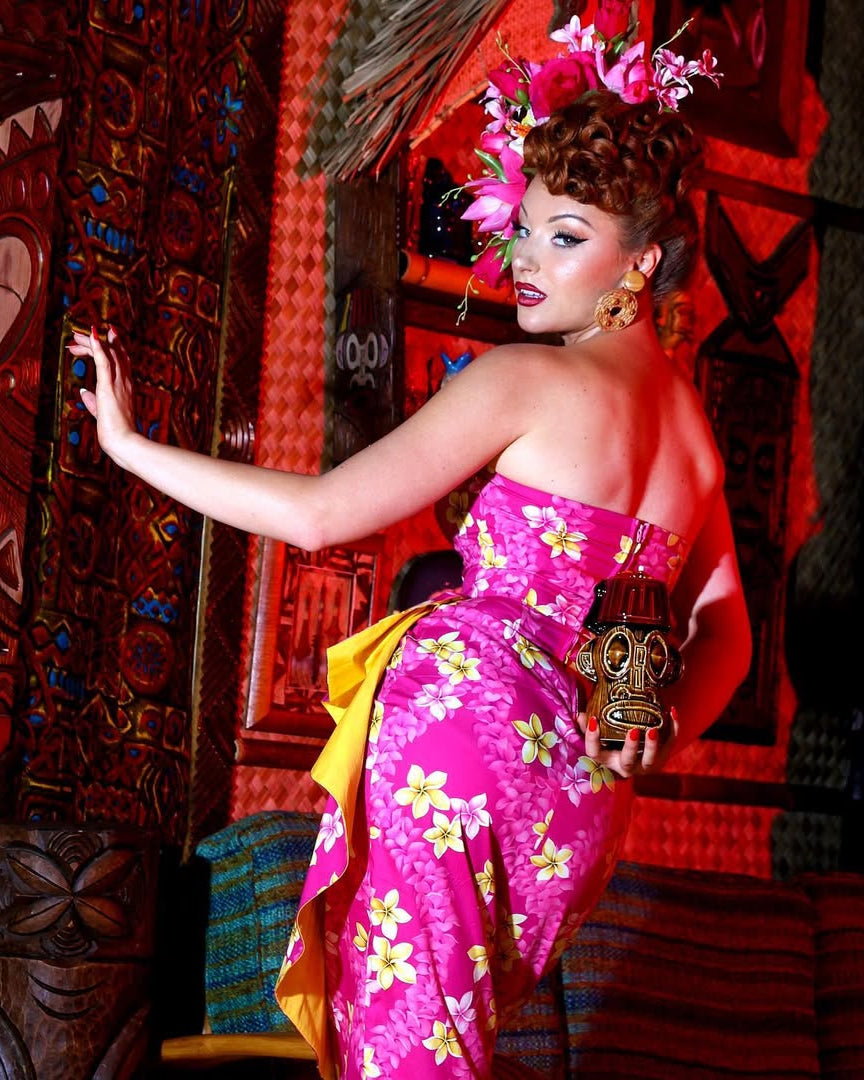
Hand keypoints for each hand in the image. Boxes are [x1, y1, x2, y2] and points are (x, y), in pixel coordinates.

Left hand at [68, 326, 137, 464]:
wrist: (123, 442)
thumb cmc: (116, 432)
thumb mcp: (101, 413)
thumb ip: (93, 401)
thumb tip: (83, 392)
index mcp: (125, 387)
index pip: (120, 360)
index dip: (109, 347)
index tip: (97, 337)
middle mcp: (125, 381)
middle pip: (114, 353)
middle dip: (97, 341)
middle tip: (79, 335)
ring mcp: (119, 383)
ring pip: (108, 354)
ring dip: (92, 341)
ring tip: (78, 334)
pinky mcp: (108, 387)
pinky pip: (104, 362)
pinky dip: (97, 347)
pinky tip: (91, 335)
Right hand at [577, 706, 678, 777]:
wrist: (639, 755)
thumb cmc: (614, 742)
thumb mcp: (600, 737)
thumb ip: (588, 727)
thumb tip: (580, 716)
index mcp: (607, 759)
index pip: (595, 753)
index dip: (592, 739)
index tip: (593, 721)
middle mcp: (626, 766)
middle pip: (628, 762)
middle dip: (631, 748)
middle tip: (634, 731)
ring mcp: (646, 764)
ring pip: (651, 760)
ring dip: (653, 746)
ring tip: (653, 730)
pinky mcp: (663, 757)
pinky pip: (670, 744)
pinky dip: (673, 728)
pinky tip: (672, 711)